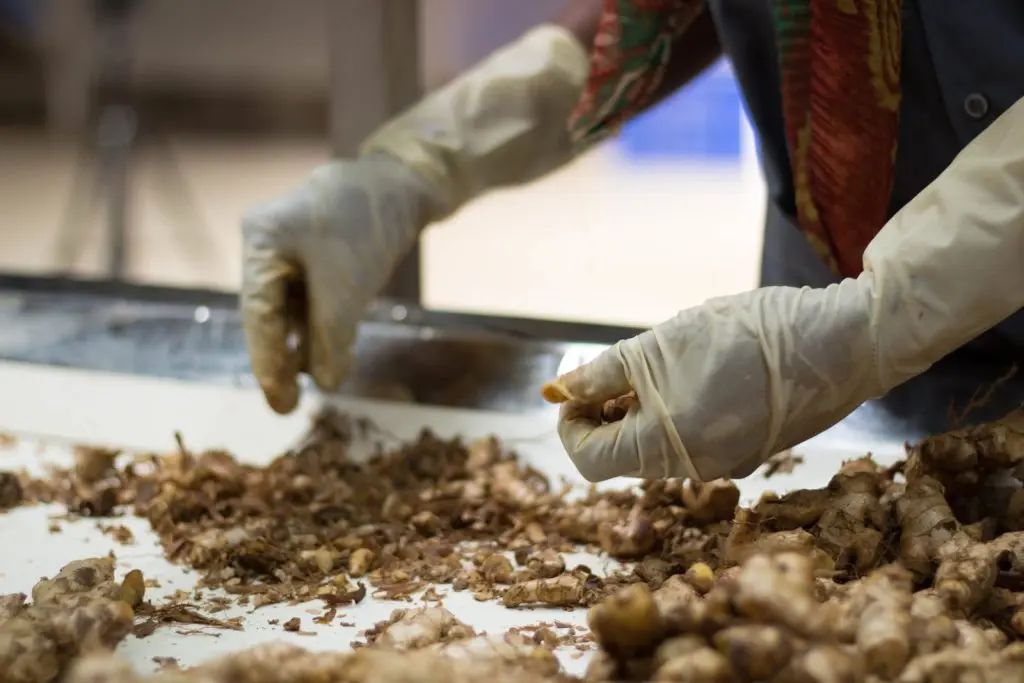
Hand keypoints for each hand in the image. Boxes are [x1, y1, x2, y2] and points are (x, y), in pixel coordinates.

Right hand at [241, 155, 430, 413]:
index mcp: (260, 242)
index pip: (257, 315)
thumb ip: (329, 340)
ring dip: (301, 347)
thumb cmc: (368, 229)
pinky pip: (310, 300)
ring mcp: (289, 249)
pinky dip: (318, 329)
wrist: (404, 187)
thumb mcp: (346, 292)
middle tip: (287, 406)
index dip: (266, 363)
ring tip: (304, 390)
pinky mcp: (315, 255)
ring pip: (290, 310)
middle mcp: (266, 244)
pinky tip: (324, 359)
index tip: (277, 402)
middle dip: (281, 359)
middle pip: (268, 314)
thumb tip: (325, 383)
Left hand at [550, 95, 1023, 481]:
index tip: (574, 389)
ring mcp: (725, 463)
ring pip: (656, 449)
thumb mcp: (663, 345)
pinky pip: (691, 443)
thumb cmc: (749, 334)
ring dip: (638, 414)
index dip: (571, 424)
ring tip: (650, 368)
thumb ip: (605, 374)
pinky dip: (672, 417)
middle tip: (609, 372)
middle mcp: (694, 469)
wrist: (844, 339)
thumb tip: (559, 389)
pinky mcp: (749, 450)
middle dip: (605, 416)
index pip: (589, 460)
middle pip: (622, 457)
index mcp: (668, 447)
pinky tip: (687, 376)